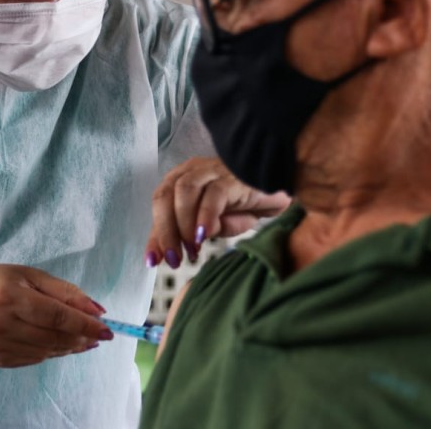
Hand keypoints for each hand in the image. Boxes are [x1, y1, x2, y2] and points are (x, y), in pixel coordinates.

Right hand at [0, 264, 111, 367]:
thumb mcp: (29, 275)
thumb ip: (63, 291)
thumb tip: (96, 309)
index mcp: (9, 297)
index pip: (56, 315)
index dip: (84, 324)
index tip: (106, 329)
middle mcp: (1, 324)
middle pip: (54, 336)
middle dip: (82, 336)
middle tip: (99, 333)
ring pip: (48, 351)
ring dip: (71, 346)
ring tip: (83, 337)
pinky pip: (37, 358)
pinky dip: (53, 351)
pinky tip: (58, 341)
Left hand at [147, 157, 289, 267]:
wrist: (278, 186)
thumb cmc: (244, 203)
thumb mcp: (214, 224)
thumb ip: (191, 233)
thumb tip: (178, 249)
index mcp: (182, 179)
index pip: (159, 205)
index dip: (155, 234)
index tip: (152, 260)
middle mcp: (193, 171)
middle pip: (165, 195)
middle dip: (165, 231)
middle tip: (174, 258)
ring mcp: (212, 171)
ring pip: (184, 191)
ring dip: (183, 225)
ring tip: (192, 249)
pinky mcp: (233, 177)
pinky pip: (214, 194)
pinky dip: (205, 216)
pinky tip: (205, 234)